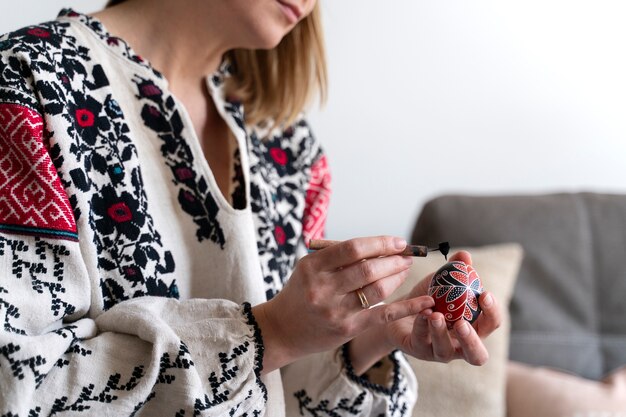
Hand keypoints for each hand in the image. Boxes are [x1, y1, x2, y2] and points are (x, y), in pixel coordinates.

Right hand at [252, 236, 434, 373]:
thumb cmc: (300, 292)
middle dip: (394, 259)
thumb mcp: (309, 267)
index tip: (398, 242)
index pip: (353, 248)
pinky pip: (383, 315)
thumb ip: (337, 255)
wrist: (282, 329)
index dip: (380, 243)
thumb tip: (379, 244)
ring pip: (377, 290)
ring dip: (398, 276)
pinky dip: (407, 307)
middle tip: (407, 255)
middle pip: (368, 268)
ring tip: (406, 269)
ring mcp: (335, 310)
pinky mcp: (348, 329)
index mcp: (312, 266)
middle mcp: (323, 288)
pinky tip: (425, 302)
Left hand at [348, 251, 501, 374]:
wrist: (398, 310)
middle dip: (472, 340)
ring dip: (440, 332)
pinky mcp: (418, 350)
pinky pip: (421, 341)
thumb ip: (455, 270)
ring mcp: (438, 351)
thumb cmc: (427, 299)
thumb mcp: (441, 282)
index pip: (491, 325)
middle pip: (477, 355)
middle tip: (463, 323)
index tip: (485, 294)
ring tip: (435, 314)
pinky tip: (421, 312)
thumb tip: (465, 256)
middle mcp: (459, 344)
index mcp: (472, 326)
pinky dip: (421, 326)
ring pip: (445, 351)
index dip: (493, 312)